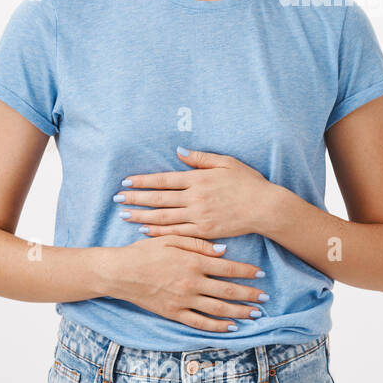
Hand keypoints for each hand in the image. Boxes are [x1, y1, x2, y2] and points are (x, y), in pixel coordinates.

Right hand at [105, 236, 266, 332]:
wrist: (119, 272)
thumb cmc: (143, 252)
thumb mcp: (170, 240)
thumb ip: (198, 244)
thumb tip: (224, 251)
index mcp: (192, 262)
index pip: (227, 268)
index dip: (246, 271)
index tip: (260, 274)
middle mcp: (191, 283)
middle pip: (228, 291)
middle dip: (249, 295)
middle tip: (265, 298)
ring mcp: (183, 300)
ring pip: (218, 309)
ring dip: (239, 312)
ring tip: (254, 314)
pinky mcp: (174, 313)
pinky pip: (200, 323)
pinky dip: (217, 326)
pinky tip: (230, 327)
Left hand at [113, 147, 275, 239]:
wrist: (266, 208)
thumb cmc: (248, 183)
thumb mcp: (226, 163)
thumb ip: (201, 158)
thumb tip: (179, 150)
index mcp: (198, 179)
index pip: (163, 180)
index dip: (143, 181)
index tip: (126, 182)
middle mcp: (195, 198)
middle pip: (158, 199)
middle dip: (135, 198)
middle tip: (116, 198)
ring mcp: (199, 216)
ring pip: (163, 217)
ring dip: (141, 215)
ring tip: (124, 214)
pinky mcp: (205, 231)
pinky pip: (177, 232)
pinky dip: (159, 231)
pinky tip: (144, 229)